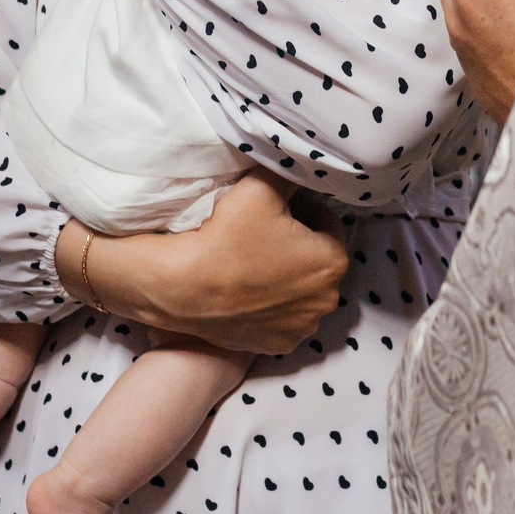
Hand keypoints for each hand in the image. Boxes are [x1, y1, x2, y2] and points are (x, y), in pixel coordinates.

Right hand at [74, 176, 344, 353]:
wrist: (182, 287)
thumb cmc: (225, 235)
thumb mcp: (263, 186)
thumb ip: (290, 173)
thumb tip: (300, 167)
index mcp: (332, 261)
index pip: (325, 222)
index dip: (301, 210)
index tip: (274, 208)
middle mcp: (326, 300)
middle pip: (315, 259)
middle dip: (296, 244)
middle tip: (262, 232)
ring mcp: (301, 328)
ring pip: (300, 290)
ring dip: (285, 276)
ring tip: (252, 261)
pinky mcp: (277, 346)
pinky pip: (282, 317)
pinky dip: (271, 305)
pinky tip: (248, 290)